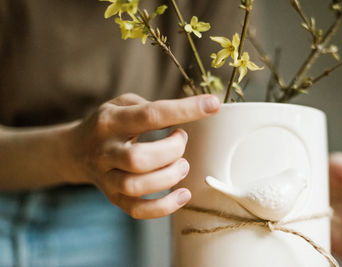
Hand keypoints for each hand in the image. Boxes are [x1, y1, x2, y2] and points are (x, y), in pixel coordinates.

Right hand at [69, 93, 219, 218]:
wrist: (74, 151)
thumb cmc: (109, 124)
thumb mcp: (121, 104)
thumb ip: (150, 107)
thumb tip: (188, 113)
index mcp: (111, 121)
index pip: (150, 115)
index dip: (184, 110)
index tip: (212, 105)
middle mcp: (106, 150)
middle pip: (139, 159)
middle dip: (171, 151)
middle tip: (181, 140)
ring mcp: (107, 177)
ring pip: (137, 186)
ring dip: (169, 177)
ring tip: (181, 165)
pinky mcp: (114, 197)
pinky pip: (137, 210)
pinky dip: (164, 207)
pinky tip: (182, 195)